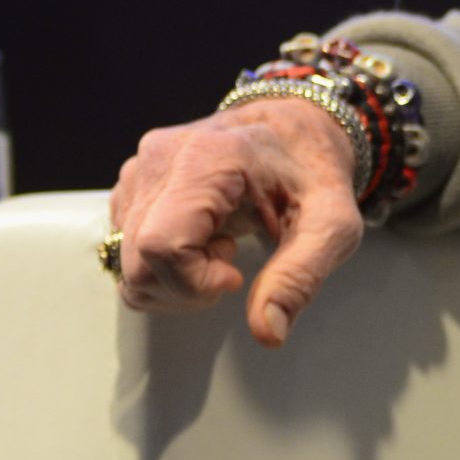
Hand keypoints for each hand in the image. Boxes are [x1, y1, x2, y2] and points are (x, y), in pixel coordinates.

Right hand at [109, 97, 361, 346]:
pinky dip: (163, 263)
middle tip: (231, 262)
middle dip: (185, 287)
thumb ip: (300, 278)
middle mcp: (161, 156)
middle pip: (138, 263)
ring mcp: (141, 166)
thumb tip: (267, 332)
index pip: (161, 246)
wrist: (295, 127)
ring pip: (127, 262)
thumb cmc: (313, 171)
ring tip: (221, 246)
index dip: (193, 281)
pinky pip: (126, 247)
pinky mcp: (134, 180)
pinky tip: (202, 238)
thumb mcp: (332, 224)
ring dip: (175, 276)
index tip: (236, 276)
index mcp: (208, 157)